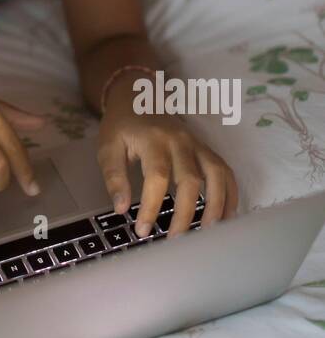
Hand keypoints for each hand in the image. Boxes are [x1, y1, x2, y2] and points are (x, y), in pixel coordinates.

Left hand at [97, 106, 238, 237]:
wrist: (138, 96)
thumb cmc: (122, 125)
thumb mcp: (108, 147)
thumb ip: (114, 177)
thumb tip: (122, 209)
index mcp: (153, 140)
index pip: (157, 177)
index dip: (152, 206)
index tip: (143, 230)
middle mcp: (180, 141)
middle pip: (191, 179)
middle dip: (185, 213)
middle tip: (175, 240)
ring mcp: (197, 144)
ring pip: (216, 174)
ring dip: (216, 205)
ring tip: (209, 233)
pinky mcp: (206, 148)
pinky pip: (225, 170)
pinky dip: (230, 193)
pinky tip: (226, 216)